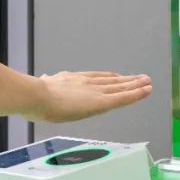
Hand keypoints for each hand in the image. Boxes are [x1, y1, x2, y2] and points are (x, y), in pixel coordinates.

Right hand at [27, 71, 151, 122]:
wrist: (35, 95)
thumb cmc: (32, 96)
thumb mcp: (39, 86)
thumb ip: (44, 83)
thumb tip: (41, 77)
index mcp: (71, 80)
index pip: (94, 78)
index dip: (107, 78)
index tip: (116, 77)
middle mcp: (86, 83)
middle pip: (111, 81)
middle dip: (126, 80)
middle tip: (139, 77)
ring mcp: (94, 92)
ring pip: (120, 87)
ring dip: (135, 84)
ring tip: (147, 82)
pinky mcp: (101, 102)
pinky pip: (123, 98)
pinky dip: (136, 94)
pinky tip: (146, 91)